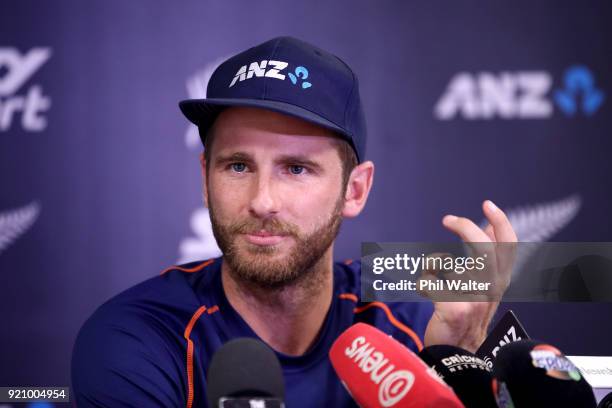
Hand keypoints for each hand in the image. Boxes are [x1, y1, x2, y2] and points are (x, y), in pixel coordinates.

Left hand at [423, 200, 516, 352]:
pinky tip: (426, 288)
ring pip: (451, 264)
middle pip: (484, 249)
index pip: (509, 246)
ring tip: (432, 269)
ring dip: (436, 262)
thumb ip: (487, 258)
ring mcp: (473, 299)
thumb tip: (488, 227)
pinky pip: (430, 282)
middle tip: (448, 219)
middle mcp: (490, 288)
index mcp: (499, 280)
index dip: (500, 222)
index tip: (487, 204)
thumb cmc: (467, 314)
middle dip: (466, 227)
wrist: (460, 352)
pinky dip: (424, 281)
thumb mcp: (485, 285)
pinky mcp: (453, 310)